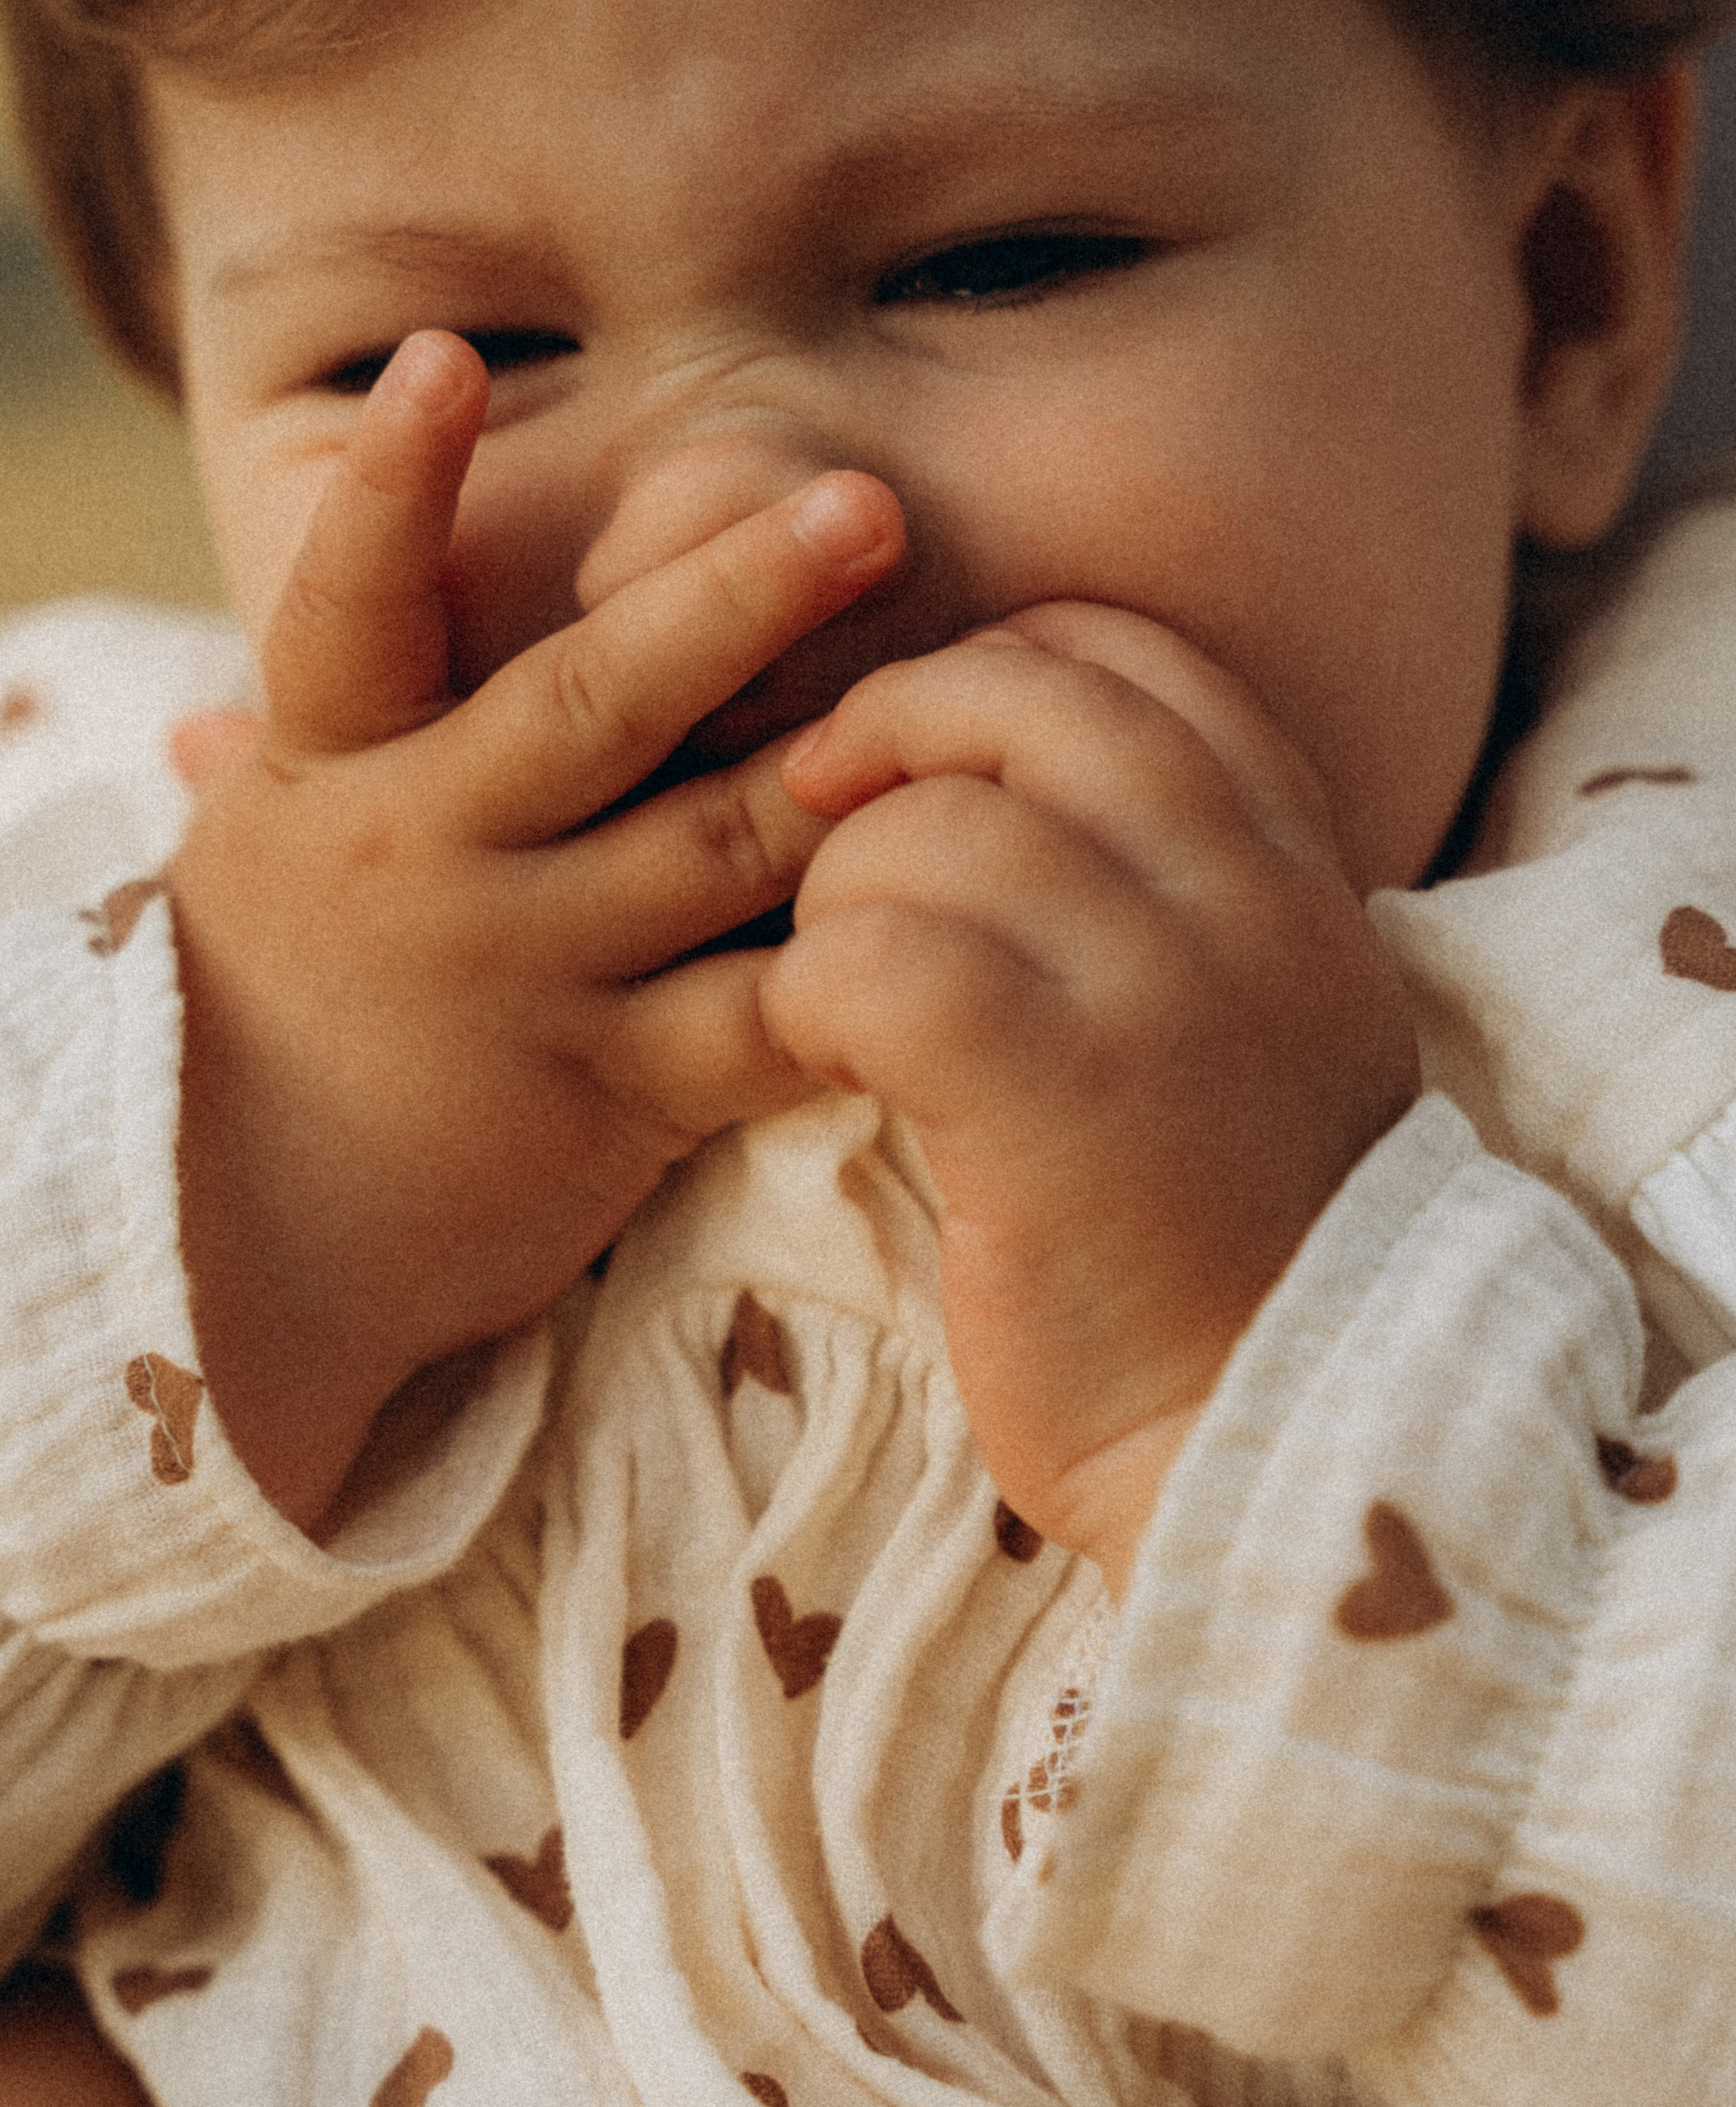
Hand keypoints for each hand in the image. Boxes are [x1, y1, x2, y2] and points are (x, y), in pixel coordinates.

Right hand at [167, 332, 903, 1527]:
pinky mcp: (610, 1091)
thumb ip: (302, 749)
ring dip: (843, 770)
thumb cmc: (275, 999)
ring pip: (712, 849)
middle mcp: (430, 851)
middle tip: (866, 507)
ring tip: (971, 696)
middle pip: (592, 704)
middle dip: (733, 603)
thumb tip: (201, 696)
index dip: (395, 487)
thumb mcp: (268, 845)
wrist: (242, 1236)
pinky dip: (854, 972)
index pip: (351, 608)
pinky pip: (758, 1021)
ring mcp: (526, 973)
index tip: (443, 356)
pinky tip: (958, 920)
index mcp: (339, 766)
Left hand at [766, 605, 1419, 1592]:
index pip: (1136, 660)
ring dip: (836, 902)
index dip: (997, 669)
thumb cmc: (1217, 1245)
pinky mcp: (1051, 1103)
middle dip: (888, 739)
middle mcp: (1247, 907)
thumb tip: (990, 780)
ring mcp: (1160, 997)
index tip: (923, 759)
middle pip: (1026, 698)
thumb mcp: (1252, 1028)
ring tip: (843, 1000)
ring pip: (928, 828)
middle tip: (822, 827)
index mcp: (1294, 876)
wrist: (1274, 1447)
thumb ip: (1170, 892)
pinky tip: (821, 1059)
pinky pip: (876, 958)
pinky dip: (811, 995)